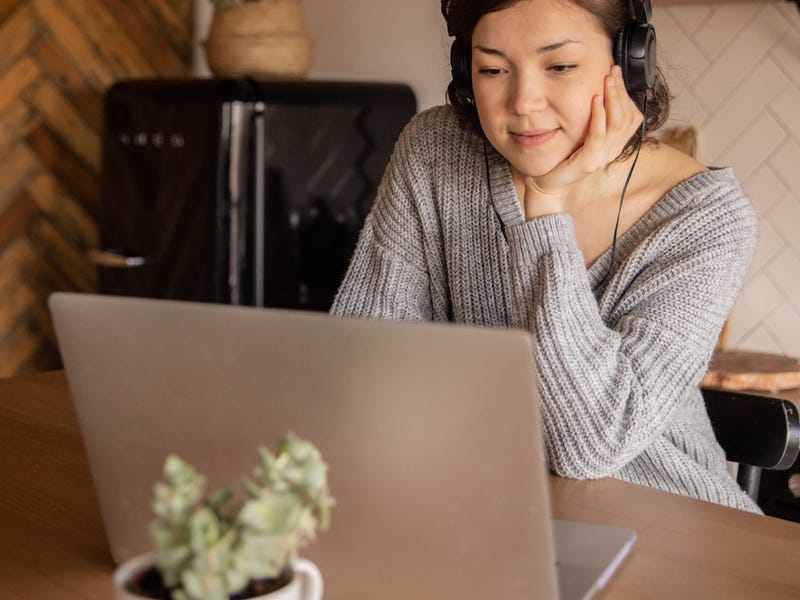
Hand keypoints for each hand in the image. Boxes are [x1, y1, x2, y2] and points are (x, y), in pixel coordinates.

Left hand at [522, 65, 643, 218]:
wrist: (547, 185)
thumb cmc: (562, 160)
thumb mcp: (582, 137)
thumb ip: (593, 121)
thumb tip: (597, 94)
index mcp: (614, 145)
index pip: (631, 117)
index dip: (626, 94)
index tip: (616, 75)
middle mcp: (612, 151)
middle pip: (627, 117)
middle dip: (621, 91)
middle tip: (612, 72)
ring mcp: (602, 157)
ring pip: (617, 124)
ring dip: (613, 99)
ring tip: (606, 81)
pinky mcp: (588, 161)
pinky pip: (599, 135)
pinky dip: (599, 116)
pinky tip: (596, 101)